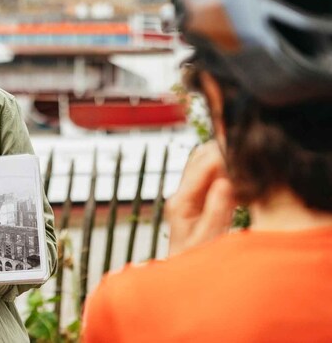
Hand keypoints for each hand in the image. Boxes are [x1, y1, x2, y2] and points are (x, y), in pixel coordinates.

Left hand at [165, 140, 237, 255]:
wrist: (184, 278)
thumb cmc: (195, 263)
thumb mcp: (208, 240)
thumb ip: (217, 212)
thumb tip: (225, 183)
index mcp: (180, 202)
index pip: (201, 167)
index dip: (222, 155)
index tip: (243, 150)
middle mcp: (180, 195)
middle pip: (199, 158)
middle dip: (222, 152)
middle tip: (247, 152)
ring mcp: (187, 196)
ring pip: (204, 163)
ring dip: (224, 160)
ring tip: (246, 161)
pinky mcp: (197, 200)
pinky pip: (210, 176)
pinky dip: (225, 172)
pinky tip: (242, 177)